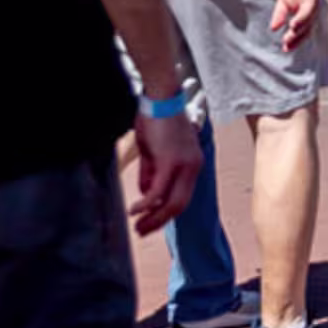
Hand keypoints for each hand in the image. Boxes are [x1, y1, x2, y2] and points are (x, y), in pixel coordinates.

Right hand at [131, 110, 201, 233]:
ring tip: (137, 227)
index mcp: (193, 164)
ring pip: (171, 203)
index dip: (166, 214)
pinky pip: (157, 192)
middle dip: (160, 223)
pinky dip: (145, 205)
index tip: (150, 223)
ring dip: (152, 218)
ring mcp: (184, 165)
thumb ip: (152, 172)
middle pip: (179, 206)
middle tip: (142, 232)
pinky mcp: (171, 162)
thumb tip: (147, 194)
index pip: (183, 197)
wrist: (160, 96)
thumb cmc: (156, 119)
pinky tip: (134, 210)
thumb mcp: (154, 151)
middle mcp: (194, 167)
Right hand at [270, 0, 322, 49]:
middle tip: (286, 47)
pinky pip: (309, 9)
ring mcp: (314, 3)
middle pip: (307, 29)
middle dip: (297, 39)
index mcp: (306, 13)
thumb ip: (279, 14)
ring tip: (289, 38)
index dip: (295, 41)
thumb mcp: (283, 0)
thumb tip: (273, 28)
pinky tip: (294, 24)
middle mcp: (312, 11)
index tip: (284, 48)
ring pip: (309, 21)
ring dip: (299, 31)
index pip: (303, 31)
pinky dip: (302, 18)